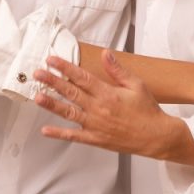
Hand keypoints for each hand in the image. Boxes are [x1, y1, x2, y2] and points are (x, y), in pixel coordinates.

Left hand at [33, 52, 193, 162]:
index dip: (65, 67)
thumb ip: (118, 69)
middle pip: (71, 92)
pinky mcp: (96, 139)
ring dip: (51, 104)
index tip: (51, 60)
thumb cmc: (148, 110)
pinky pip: (74, 136)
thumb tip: (105, 53)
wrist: (157, 137)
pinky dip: (59, 134)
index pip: (81, 77)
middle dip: (52, 81)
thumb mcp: (136, 85)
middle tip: (37, 73)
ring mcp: (95, 125)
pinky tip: (45, 130)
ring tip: (37, 96)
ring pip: (68, 113)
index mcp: (108, 94)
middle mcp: (99, 109)